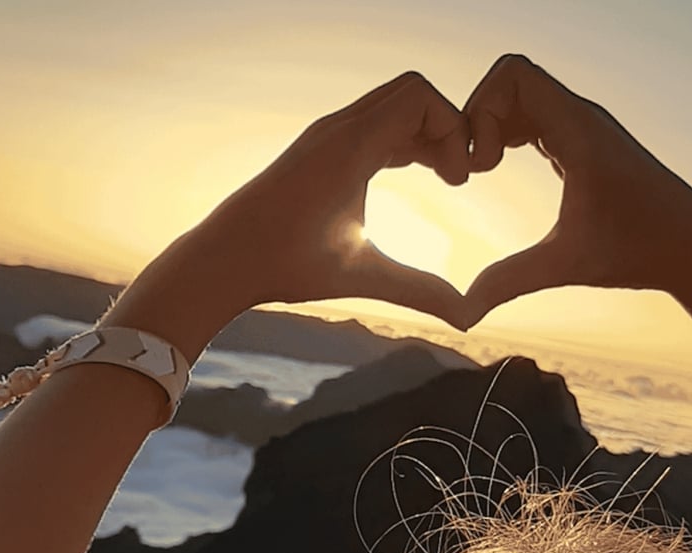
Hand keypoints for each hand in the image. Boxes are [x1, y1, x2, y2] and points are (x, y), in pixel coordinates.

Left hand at [192, 71, 472, 327]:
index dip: (453, 131)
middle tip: (457, 177)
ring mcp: (326, 136)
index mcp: (350, 146)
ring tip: (443, 179)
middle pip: (412, 94)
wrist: (223, 258)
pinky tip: (412, 176)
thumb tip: (468, 319)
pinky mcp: (319, 149)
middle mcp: (338, 130)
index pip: (420, 98)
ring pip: (392, 107)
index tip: (458, 182)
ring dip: (424, 134)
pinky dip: (402, 139)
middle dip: (445, 128)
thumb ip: (420, 291)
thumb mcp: (361, 275)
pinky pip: (374, 124)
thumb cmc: (285, 264)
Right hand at [461, 54, 691, 325]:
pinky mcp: (585, 142)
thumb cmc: (640, 251)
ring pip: (523, 96)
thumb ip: (510, 281)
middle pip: (511, 81)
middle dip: (480, 116)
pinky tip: (500, 170)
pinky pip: (536, 116)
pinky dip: (509, 132)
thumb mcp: (567, 266)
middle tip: (474, 168)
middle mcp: (582, 118)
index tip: (480, 166)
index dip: (482, 110)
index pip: (514, 75)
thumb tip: (463, 312)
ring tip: (483, 170)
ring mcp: (585, 127)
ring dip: (494, 124)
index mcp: (579, 131)